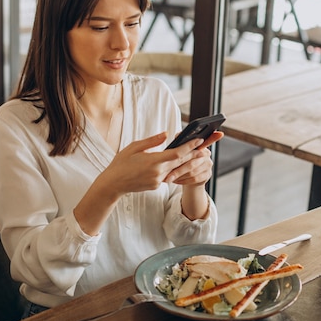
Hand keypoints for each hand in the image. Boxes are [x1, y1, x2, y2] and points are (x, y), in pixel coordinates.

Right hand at [101, 132, 219, 194]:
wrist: (113, 184)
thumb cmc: (121, 163)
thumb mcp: (134, 147)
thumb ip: (152, 141)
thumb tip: (167, 134)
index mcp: (153, 161)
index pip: (177, 153)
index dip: (190, 146)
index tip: (200, 140)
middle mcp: (159, 173)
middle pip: (181, 162)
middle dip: (194, 154)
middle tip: (206, 147)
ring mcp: (158, 181)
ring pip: (177, 170)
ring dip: (188, 163)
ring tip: (199, 155)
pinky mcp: (156, 186)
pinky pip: (169, 176)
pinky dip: (176, 170)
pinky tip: (182, 164)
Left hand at [165, 131, 223, 185]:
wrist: (191, 175)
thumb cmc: (184, 161)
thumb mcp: (181, 150)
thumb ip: (181, 142)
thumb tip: (178, 135)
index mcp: (200, 145)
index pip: (194, 147)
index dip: (188, 150)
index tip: (178, 156)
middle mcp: (206, 154)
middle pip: (192, 163)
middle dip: (178, 170)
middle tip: (168, 175)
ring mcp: (208, 165)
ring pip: (192, 172)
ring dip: (180, 176)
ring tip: (170, 178)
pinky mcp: (207, 174)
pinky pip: (195, 179)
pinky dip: (184, 181)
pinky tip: (177, 181)